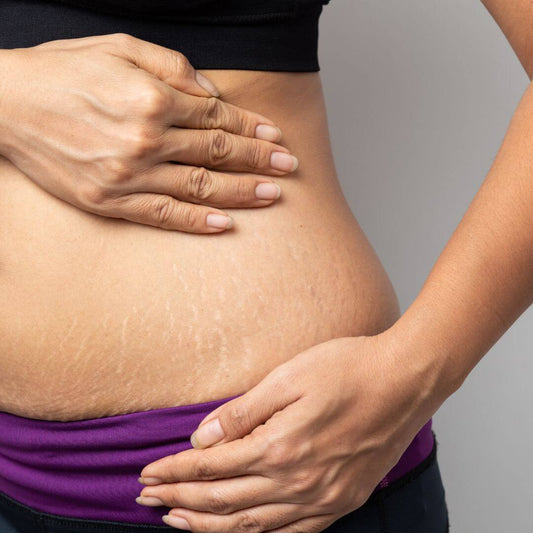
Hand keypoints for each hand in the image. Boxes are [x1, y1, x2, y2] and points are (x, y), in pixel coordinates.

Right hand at [0, 34, 294, 232]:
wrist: (6, 104)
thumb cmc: (63, 71)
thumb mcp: (119, 49)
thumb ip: (172, 67)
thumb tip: (212, 93)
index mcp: (152, 99)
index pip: (217, 116)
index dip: (252, 127)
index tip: (277, 137)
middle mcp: (146, 138)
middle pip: (217, 152)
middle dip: (259, 159)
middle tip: (289, 167)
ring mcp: (129, 175)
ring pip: (200, 187)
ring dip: (242, 192)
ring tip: (273, 196)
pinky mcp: (110, 201)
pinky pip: (164, 215)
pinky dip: (198, 221)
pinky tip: (226, 224)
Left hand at [138, 334, 442, 531]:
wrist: (403, 381)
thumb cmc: (348, 369)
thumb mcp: (288, 377)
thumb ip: (242, 411)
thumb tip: (202, 437)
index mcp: (280, 447)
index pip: (211, 466)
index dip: (175, 470)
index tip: (148, 473)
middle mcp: (297, 482)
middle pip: (222, 499)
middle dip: (179, 498)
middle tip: (147, 499)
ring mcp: (320, 498)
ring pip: (249, 525)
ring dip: (207, 525)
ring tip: (176, 522)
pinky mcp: (340, 503)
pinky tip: (236, 532)